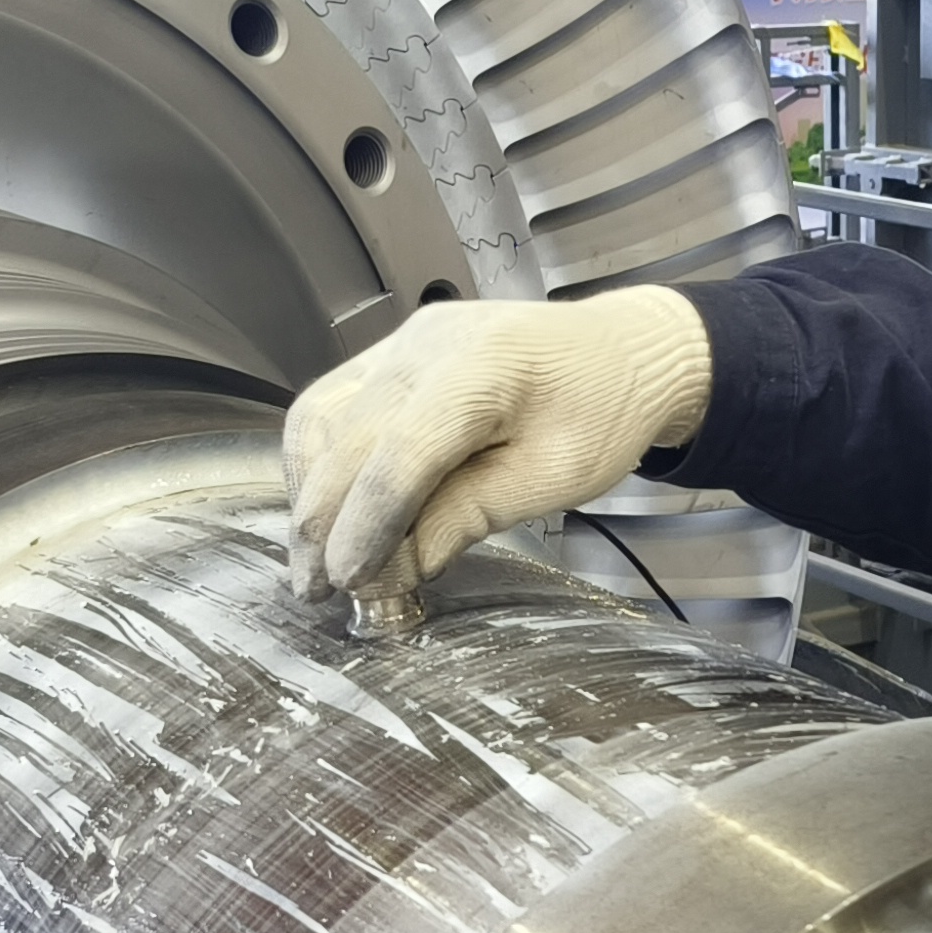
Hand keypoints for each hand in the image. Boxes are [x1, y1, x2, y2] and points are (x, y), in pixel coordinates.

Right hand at [282, 290, 714, 600]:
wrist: (622, 349)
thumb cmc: (604, 412)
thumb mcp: (555, 477)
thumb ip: (472, 514)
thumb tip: (398, 565)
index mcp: (483, 367)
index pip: (402, 451)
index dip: (367, 521)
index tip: (350, 581)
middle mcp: (426, 343)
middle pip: (348, 436)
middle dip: (323, 521)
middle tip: (316, 591)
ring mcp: (402, 341)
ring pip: (322, 416)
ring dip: (309, 492)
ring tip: (311, 560)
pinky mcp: (392, 351)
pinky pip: (332, 402)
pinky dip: (317, 459)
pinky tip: (322, 507)